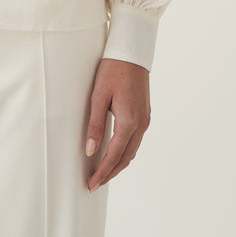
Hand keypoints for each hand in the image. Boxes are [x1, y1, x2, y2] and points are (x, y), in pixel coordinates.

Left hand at [85, 58, 150, 191]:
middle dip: (110, 173)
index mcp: (129, 121)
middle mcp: (140, 124)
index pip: (114, 155)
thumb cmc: (113, 70)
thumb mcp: (99, 96)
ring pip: (132, 151)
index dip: (103, 172)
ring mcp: (145, 120)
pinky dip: (124, 152)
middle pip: (125, 158)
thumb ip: (95, 125)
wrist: (132, 53)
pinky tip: (115, 153)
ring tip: (102, 172)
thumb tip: (90, 151)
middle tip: (95, 183)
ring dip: (118, 164)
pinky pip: (135, 141)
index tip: (92, 184)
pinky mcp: (144, 114)